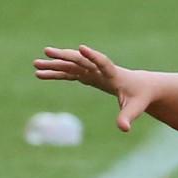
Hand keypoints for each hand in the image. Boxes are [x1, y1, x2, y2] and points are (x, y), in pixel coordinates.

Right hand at [34, 45, 153, 132]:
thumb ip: (128, 117)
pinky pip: (70, 74)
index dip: (94, 56)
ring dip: (55, 65)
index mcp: (114, 75)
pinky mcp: (88, 76)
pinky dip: (57, 74)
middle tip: (47, 52)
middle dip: (65, 57)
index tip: (82, 48)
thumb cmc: (140, 97)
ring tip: (36, 64)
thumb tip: (124, 129)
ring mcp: (93, 72)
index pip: (104, 63)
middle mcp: (101, 70)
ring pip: (72, 66)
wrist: (141, 87)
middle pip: (81, 61)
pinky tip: (40, 74)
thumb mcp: (135, 108)